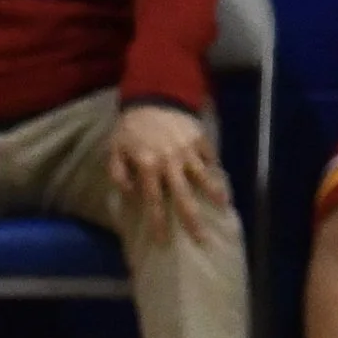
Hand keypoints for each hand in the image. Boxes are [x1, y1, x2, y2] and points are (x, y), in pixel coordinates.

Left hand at [104, 103, 228, 243]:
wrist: (152, 95)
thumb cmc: (130, 127)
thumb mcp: (114, 150)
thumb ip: (118, 174)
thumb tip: (131, 195)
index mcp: (147, 166)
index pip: (153, 202)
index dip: (158, 223)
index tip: (163, 242)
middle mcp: (170, 161)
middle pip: (183, 196)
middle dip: (192, 220)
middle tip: (201, 239)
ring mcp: (187, 149)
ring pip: (203, 176)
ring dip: (213, 194)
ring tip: (223, 208)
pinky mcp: (200, 137)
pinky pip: (209, 156)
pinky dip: (215, 169)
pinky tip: (221, 182)